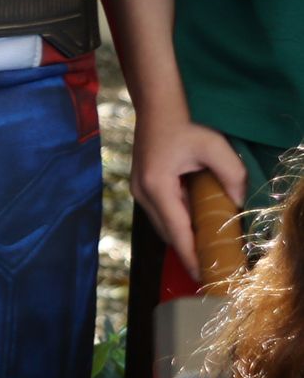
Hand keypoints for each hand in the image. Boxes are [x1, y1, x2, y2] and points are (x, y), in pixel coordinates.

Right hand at [131, 108, 249, 279]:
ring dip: (182, 235)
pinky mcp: (143, 184)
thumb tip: (238, 202)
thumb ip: (231, 175)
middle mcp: (143, 192)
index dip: (190, 255)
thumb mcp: (214, 146)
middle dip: (187, 250)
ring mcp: (139, 189)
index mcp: (157, 186)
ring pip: (162, 223)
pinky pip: (161, 211)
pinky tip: (194, 223)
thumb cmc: (184, 121)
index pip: (176, 231)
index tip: (202, 275)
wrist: (157, 102)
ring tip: (204, 248)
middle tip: (211, 264)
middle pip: (167, 232)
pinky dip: (177, 221)